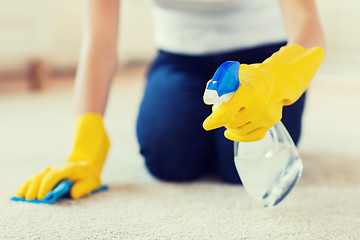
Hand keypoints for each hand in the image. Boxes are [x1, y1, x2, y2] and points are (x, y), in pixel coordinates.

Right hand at [15, 113, 109, 199]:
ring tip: (22, 198)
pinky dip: (25, 185)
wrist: (84, 167)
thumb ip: (83, 188)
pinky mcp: (44, 175)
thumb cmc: (89, 177)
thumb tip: (70, 194)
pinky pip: (32, 179)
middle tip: (32, 200)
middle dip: (35, 188)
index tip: (42, 197)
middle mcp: (56, 169)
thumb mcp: (92, 182)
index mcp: (68, 169)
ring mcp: (49, 171)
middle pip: (41, 176)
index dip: (46, 186)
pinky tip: (20, 193)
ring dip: (27, 187)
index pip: (54, 175)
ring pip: (35, 177)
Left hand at [203, 44, 324, 141]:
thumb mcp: (234, 74)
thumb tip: (208, 99)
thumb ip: (219, 84)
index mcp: (247, 92)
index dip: (214, 121)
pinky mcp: (270, 123)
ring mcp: (265, 117)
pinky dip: (239, 137)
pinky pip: (252, 136)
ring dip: (229, 126)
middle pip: (231, 122)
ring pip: (239, 130)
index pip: (226, 113)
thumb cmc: (252, 76)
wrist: (277, 80)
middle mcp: (258, 106)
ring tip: (226, 119)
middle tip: (218, 113)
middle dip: (221, 120)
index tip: (206, 125)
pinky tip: (229, 134)